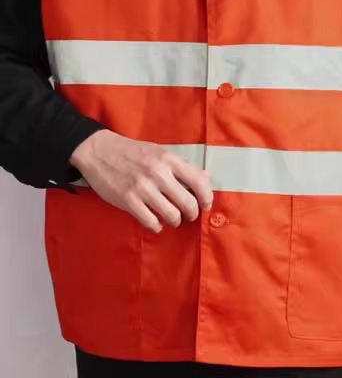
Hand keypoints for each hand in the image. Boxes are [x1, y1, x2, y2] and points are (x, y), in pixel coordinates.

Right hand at [70, 130, 213, 232]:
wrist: (99, 151)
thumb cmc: (133, 152)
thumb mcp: (161, 152)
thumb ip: (182, 166)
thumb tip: (206, 177)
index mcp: (169, 160)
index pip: (199, 181)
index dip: (207, 197)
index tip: (206, 205)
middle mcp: (159, 173)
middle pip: (188, 203)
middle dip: (192, 213)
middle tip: (189, 215)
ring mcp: (143, 188)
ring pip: (172, 215)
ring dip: (175, 221)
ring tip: (172, 219)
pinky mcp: (128, 200)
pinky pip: (150, 222)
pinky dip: (156, 226)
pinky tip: (155, 222)